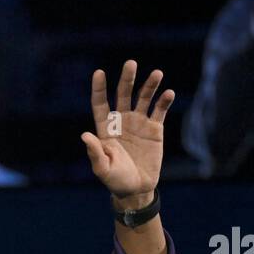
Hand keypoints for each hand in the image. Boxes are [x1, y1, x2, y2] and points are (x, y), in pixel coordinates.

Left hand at [80, 59, 172, 201]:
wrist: (137, 189)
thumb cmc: (116, 180)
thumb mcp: (102, 169)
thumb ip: (95, 152)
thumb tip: (84, 135)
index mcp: (106, 129)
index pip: (100, 104)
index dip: (99, 89)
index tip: (99, 73)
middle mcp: (122, 121)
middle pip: (123, 94)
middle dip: (127, 79)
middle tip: (131, 64)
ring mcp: (139, 123)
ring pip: (144, 98)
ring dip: (150, 85)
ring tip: (157, 74)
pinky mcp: (155, 129)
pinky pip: (160, 111)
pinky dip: (164, 101)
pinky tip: (169, 93)